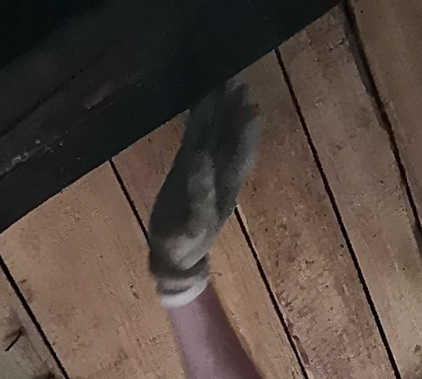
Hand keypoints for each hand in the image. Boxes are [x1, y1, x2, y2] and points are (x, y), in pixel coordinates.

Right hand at [148, 81, 260, 306]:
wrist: (174, 259)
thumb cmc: (186, 246)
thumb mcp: (194, 223)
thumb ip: (200, 192)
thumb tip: (203, 157)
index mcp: (225, 185)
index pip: (238, 149)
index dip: (244, 126)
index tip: (247, 99)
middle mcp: (218, 173)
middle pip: (229, 135)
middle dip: (234, 109)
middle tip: (237, 78)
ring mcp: (202, 169)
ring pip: (213, 132)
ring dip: (218, 109)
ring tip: (221, 81)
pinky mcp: (185, 169)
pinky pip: (194, 137)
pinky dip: (198, 118)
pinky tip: (197, 100)